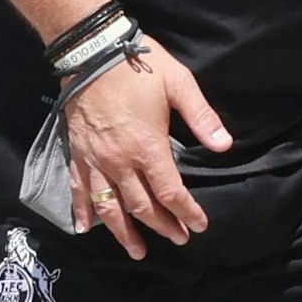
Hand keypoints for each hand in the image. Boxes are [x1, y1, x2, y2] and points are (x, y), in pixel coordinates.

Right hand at [63, 39, 230, 258]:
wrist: (92, 50)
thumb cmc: (139, 64)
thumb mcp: (178, 83)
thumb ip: (202, 117)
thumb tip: (224, 146)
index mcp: (148, 147)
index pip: (170, 192)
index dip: (186, 212)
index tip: (199, 225)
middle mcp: (120, 162)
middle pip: (142, 206)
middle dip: (163, 226)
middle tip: (178, 238)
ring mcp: (96, 160)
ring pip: (110, 208)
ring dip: (124, 233)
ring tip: (137, 251)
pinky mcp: (77, 153)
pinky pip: (79, 189)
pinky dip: (82, 211)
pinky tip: (86, 228)